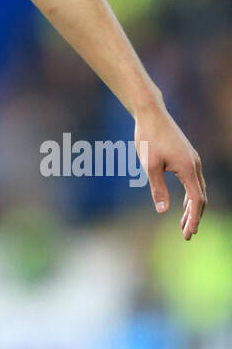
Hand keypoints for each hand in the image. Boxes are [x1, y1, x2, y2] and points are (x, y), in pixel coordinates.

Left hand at [134, 101, 206, 240]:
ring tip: (184, 225)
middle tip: (187, 235)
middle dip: (194, 217)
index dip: (194, 218)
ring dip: (192, 208)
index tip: (190, 233)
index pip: (196, 200)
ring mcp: (192, 160)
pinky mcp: (187, 157)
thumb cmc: (148, 137)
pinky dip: (190, 196)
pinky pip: (193, 182)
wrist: (151, 114)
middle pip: (200, 197)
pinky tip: (183, 205)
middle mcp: (194, 164)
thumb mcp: (149, 165)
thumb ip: (157, 188)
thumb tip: (162, 211)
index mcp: (188, 168)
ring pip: (197, 190)